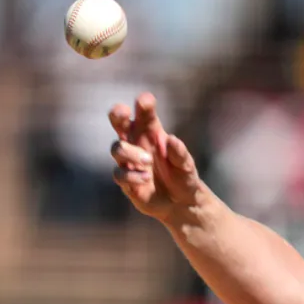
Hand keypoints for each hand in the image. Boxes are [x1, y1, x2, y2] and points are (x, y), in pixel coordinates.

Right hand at [108, 92, 202, 222]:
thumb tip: (172, 141)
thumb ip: (180, 153)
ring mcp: (128, 161)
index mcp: (152, 133)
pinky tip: (146, 179)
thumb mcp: (187, 165)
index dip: (143, 104)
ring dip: (131, 153)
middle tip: (123, 113)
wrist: (181, 203)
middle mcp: (136, 143)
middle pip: (119, 122)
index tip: (145, 101)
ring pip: (116, 147)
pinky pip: (119, 173)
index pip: (144, 113)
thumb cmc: (183, 176)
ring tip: (148, 162)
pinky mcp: (125, 180)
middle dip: (118, 115)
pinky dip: (131, 175)